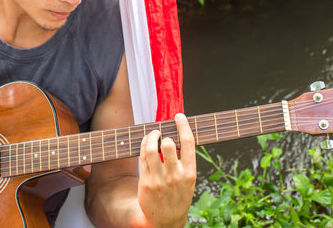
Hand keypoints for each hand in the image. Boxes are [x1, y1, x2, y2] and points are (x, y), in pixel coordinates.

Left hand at [138, 113, 196, 227]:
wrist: (166, 222)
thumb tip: (176, 136)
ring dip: (151, 137)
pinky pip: (142, 158)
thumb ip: (184, 161)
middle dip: (164, 135)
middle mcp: (175, 176)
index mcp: (190, 173)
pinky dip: (143, 146)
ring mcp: (160, 180)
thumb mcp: (188, 181)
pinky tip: (146, 144)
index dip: (184, 126)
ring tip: (152, 135)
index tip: (179, 116)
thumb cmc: (178, 197)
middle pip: (169, 144)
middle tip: (161, 133)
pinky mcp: (146, 182)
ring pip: (152, 149)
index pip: (189, 143)